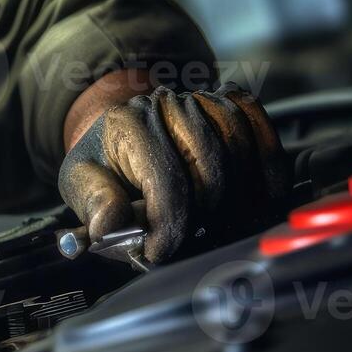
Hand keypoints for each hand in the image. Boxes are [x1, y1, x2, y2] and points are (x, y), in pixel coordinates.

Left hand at [57, 84, 288, 262]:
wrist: (123, 134)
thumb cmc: (107, 166)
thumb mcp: (83, 185)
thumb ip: (95, 205)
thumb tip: (106, 226)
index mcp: (126, 123)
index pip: (164, 179)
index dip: (169, 225)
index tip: (161, 251)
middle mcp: (165, 103)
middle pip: (210, 167)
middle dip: (205, 214)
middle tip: (193, 236)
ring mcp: (200, 99)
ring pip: (239, 148)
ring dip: (240, 193)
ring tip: (221, 221)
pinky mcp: (228, 103)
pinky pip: (261, 128)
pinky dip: (268, 164)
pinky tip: (262, 195)